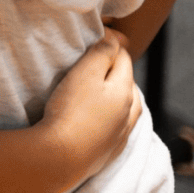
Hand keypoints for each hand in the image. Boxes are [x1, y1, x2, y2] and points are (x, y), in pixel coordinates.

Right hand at [39, 28, 140, 192]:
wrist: (62, 157)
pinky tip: (98, 113)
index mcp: (126, 90)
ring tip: (98, 84)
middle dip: (114, 66)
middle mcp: (130, 112)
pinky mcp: (110, 149)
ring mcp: (122, 133)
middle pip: (127, 80)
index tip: (91, 35)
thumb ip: (102, 52)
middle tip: (91, 57)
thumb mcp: (85, 72)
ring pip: (126, 104)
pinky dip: (111, 112)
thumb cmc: (71, 110)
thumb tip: (116, 38)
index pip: (123, 56)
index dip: (108, 42)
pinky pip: (117, 124)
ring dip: (115, 91)